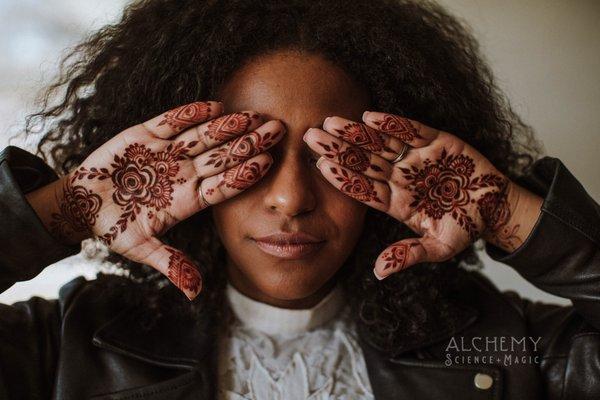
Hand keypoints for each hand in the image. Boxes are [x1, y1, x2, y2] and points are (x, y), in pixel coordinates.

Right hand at [28, 101, 284, 298]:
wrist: (82, 204)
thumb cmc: (114, 226)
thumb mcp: (140, 248)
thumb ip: (170, 264)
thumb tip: (195, 294)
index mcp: (189, 199)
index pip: (224, 185)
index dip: (245, 174)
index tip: (269, 163)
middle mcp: (184, 174)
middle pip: (222, 157)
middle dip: (249, 143)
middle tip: (277, 129)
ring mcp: (167, 153)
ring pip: (203, 136)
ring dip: (227, 125)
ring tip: (253, 115)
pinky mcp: (145, 135)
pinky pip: (171, 122)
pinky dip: (190, 114)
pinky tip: (214, 106)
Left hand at [304, 111, 541, 279]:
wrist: (495, 207)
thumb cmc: (465, 226)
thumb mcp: (440, 247)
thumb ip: (410, 254)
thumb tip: (379, 272)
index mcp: (396, 202)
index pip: (363, 188)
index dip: (343, 178)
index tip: (321, 167)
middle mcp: (400, 177)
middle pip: (363, 162)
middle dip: (338, 150)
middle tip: (311, 137)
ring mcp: (416, 158)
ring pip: (380, 143)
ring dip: (356, 132)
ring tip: (332, 122)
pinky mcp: (437, 141)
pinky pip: (411, 130)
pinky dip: (393, 123)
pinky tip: (370, 116)